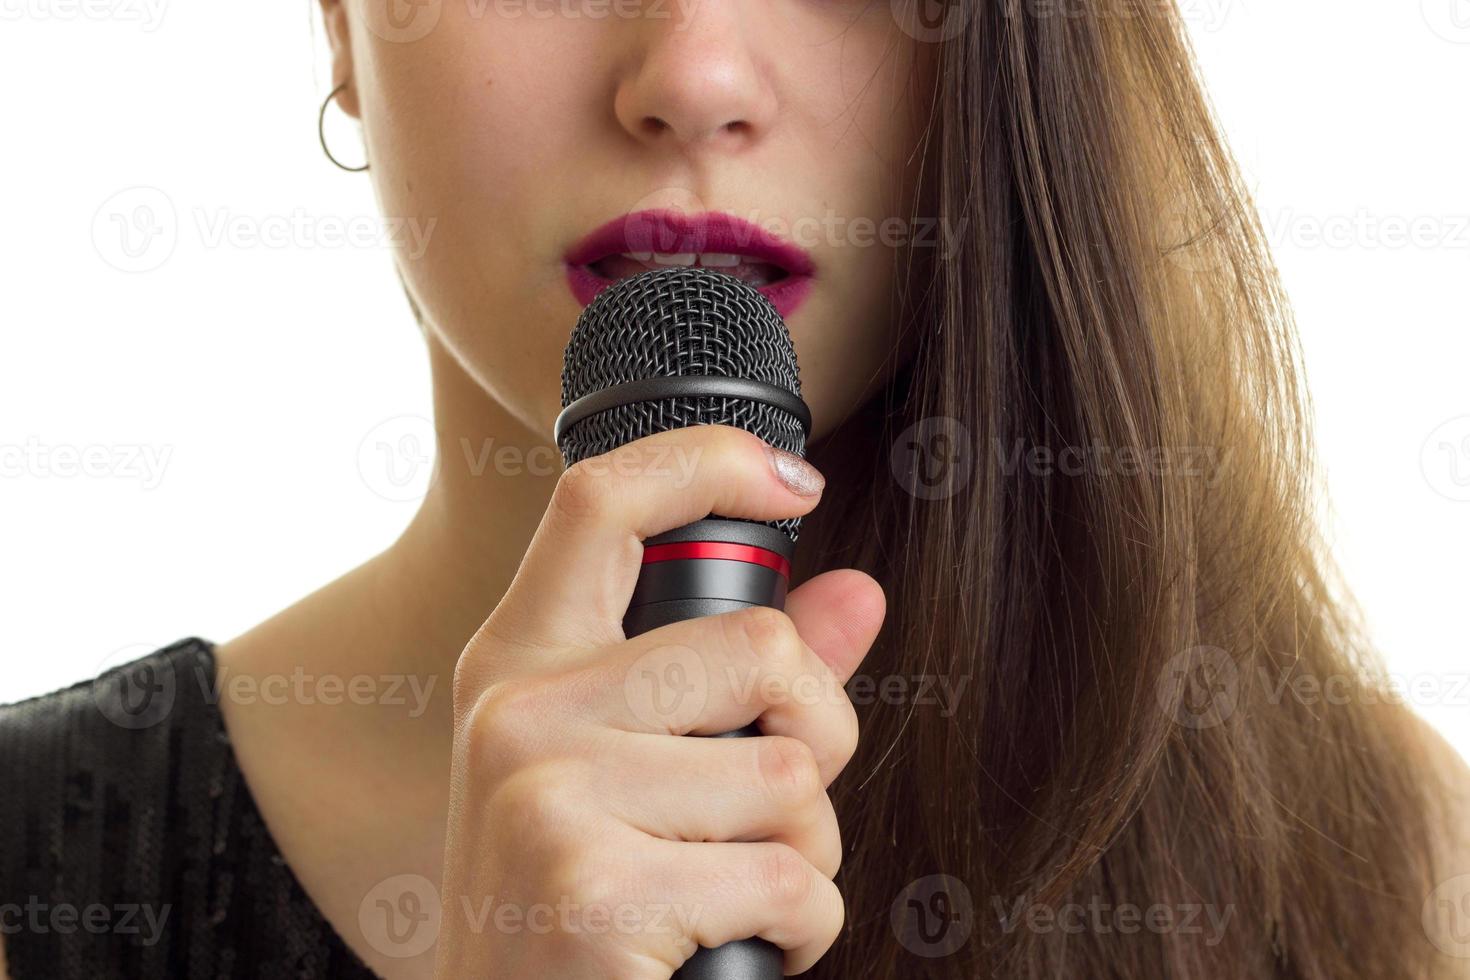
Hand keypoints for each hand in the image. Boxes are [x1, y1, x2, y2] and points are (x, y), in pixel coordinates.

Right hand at [434, 425, 884, 978]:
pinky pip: (793, 879)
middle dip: (818, 736)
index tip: (793, 476)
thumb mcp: (631, 779)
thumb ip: (743, 683)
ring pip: (793, 775)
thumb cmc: (577, 912)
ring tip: (726, 893)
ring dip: (805, 852)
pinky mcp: (597, 893)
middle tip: (774, 810)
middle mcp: (518, 713)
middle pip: (761, 647)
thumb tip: (860, 592)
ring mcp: (547, 798)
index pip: (599, 502)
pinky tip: (734, 950)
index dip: (705, 459)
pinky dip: (804, 928)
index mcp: (520, 667)